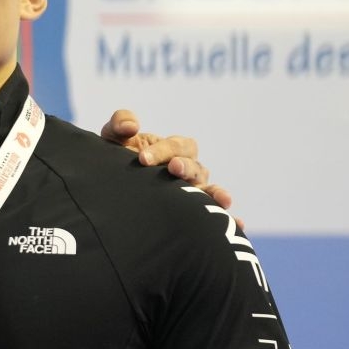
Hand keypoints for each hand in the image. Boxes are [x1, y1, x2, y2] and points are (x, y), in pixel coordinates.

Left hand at [99, 109, 232, 210]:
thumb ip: (120, 123)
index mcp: (173, 149)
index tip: (142, 158)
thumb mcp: (114, 139)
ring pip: (208, 190)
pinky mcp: (192, 212)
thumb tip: (132, 126)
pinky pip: (215, 216)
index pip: (178, 146)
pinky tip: (238, 225)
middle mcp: (188, 170)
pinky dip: (229, 219)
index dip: (163, 150)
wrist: (110, 189)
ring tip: (221, 199)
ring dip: (213, 193)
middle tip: (172, 168)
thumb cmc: (117, 159)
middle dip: (185, 167)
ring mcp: (192, 192)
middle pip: (195, 167)